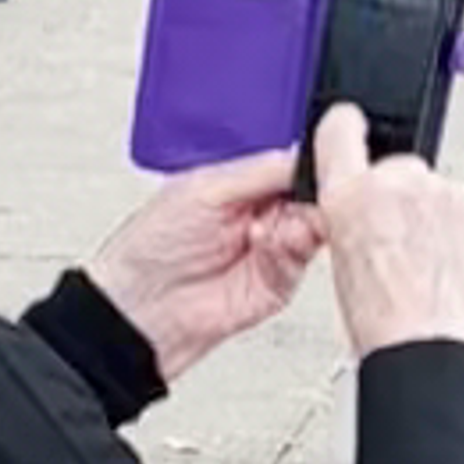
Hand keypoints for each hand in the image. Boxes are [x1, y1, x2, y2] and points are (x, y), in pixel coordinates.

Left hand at [86, 148, 323, 383]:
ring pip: (314, 230)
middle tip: (305, 196)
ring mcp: (271, 251)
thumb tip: (303, 155)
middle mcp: (260, 216)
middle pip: (311, 198)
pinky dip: (291, 251)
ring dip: (302, 224)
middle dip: (312, 195)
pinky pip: (300, 262)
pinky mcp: (277, 286)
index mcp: (242, 186)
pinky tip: (269, 245)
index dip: (310, 165)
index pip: (291, 168)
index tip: (324, 163)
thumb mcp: (203, 190)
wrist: (139, 308)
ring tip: (274, 227)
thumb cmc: (150, 246)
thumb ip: (258, 172)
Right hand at [315, 101, 463, 359]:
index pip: (338, 130)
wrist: (431, 350)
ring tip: (430, 271)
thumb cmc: (385, 325)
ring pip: (436, 193)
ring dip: (435, 220)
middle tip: (404, 249)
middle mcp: (394, 183)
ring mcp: (441, 194)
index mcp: (346, 196)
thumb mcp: (342, 264)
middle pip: (397, 169)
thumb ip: (355, 222)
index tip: (352, 122)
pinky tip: (452, 269)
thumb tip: (370, 219)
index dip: (346, 126)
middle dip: (402, 199)